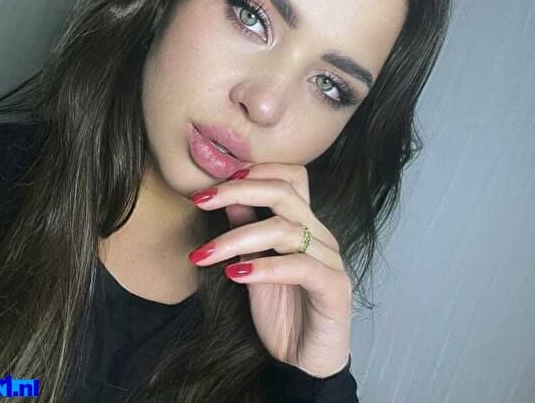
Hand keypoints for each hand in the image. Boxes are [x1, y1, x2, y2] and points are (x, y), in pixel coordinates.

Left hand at [187, 163, 352, 377]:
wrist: (306, 363)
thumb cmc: (282, 314)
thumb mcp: (253, 267)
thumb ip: (245, 231)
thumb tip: (225, 198)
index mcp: (305, 225)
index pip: (291, 177)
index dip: (256, 171)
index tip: (215, 183)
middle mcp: (320, 236)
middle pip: (285, 192)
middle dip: (237, 191)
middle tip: (200, 200)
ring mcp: (330, 260)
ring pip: (285, 229)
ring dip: (236, 238)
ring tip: (204, 254)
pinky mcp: (334, 288)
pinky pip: (301, 267)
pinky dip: (264, 267)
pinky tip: (235, 274)